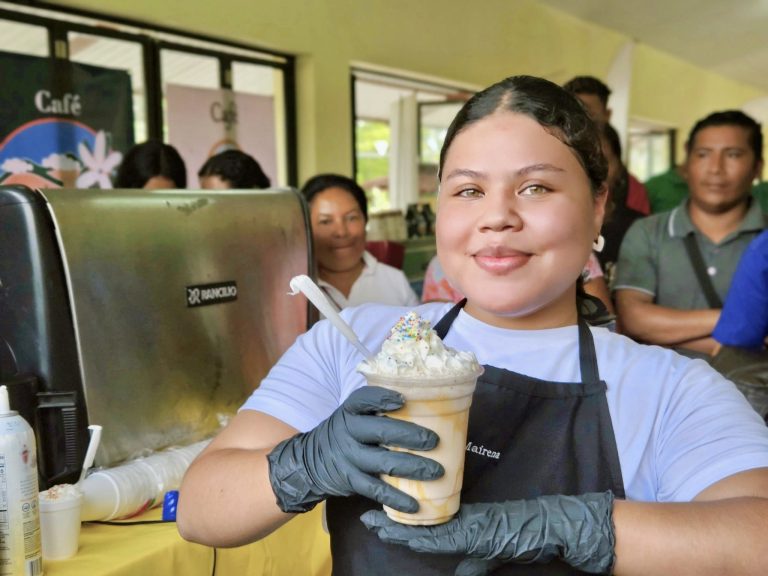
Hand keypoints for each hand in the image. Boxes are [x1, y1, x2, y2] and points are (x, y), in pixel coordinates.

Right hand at [267, 385, 443, 512]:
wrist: (311, 461)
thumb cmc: (346, 433)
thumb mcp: (353, 414)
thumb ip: (376, 408)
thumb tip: (421, 400)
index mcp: (350, 411)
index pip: (364, 399)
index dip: (382, 398)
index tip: (403, 400)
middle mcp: (348, 432)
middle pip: (381, 431)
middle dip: (410, 436)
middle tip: (434, 440)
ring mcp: (349, 458)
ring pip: (383, 462)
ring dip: (412, 467)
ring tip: (436, 471)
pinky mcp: (351, 481)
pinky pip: (376, 490)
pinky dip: (396, 498)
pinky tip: (415, 504)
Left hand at [361, 492, 615, 575]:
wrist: (544, 526)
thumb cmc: (517, 535)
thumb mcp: (487, 556)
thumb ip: (471, 565)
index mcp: (454, 524)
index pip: (419, 526)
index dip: (395, 523)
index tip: (374, 517)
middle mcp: (455, 522)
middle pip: (415, 524)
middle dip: (389, 522)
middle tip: (364, 516)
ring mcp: (463, 525)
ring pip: (424, 528)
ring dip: (399, 527)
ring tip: (376, 521)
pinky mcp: (473, 531)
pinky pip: (444, 537)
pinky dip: (424, 538)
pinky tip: (407, 535)